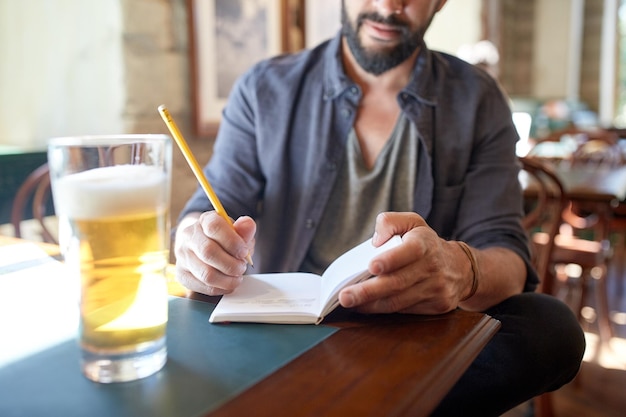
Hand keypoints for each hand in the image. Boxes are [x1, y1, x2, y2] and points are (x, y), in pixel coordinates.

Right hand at [174, 211, 255, 294]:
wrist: (205, 246)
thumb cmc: (225, 239)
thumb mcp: (238, 232)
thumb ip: (245, 229)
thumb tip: (248, 225)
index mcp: (205, 221)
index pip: (214, 227)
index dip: (232, 242)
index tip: (244, 252)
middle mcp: (190, 236)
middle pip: (208, 252)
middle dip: (231, 264)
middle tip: (242, 267)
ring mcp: (183, 256)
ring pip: (206, 274)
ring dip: (227, 280)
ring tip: (237, 277)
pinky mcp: (182, 274)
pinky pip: (202, 286)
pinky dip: (220, 288)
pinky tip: (227, 284)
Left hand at [338, 212, 471, 314]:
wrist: (461, 268)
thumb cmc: (427, 243)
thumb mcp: (412, 222)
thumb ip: (390, 222)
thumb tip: (375, 241)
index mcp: (425, 244)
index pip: (409, 252)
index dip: (391, 260)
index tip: (371, 266)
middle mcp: (432, 267)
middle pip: (398, 283)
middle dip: (368, 291)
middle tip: (345, 297)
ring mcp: (435, 289)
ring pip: (399, 301)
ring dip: (371, 305)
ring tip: (351, 304)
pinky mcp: (436, 306)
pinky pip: (405, 310)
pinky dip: (383, 309)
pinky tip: (367, 307)